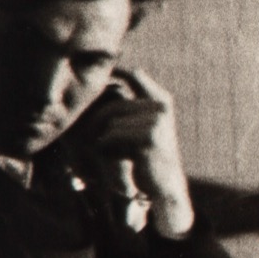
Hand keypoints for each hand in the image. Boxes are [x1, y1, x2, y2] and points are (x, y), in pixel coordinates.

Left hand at [85, 68, 193, 236]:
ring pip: (110, 122)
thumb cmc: (148, 158)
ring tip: (112, 154)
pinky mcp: (149, 136)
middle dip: (97, 122)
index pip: (134, 75)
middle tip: (92, 141)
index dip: (116, 70)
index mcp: (161, 101)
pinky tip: (118, 159)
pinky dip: (108, 149)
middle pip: (113, 104)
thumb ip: (130, 108)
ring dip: (103, 140)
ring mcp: (156, 120)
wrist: (166, 187)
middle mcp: (161, 107)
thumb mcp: (142, 128)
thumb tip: (106, 86)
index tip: (102, 75)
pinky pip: (112, 136)